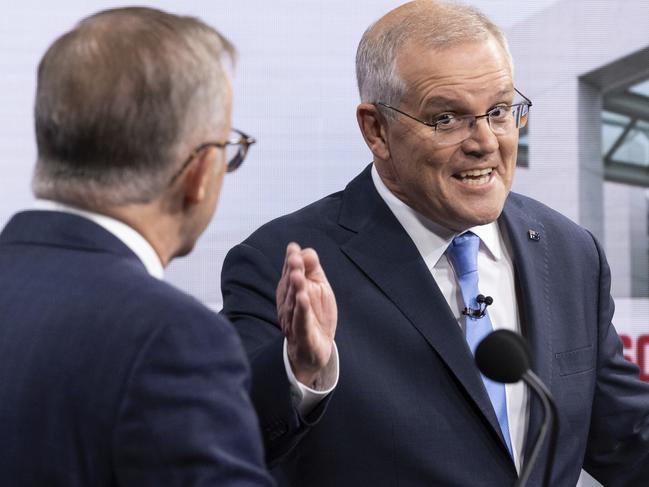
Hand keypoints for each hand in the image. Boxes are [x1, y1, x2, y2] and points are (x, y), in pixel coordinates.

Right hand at [276, 242, 336, 387]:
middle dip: (292, 272)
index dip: (291, 261)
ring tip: (298, 275)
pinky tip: (303, 299)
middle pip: (290, 286)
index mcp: (291, 291)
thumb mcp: (318, 288)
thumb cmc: (315, 314)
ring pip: (294, 303)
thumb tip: (305, 251)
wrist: (314, 350)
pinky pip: (301, 322)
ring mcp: (294, 320)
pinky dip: (301, 311)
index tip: (293, 249)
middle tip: (294, 258)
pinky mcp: (303, 335)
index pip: (290, 273)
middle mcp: (289, 304)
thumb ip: (312, 269)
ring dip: (296, 289)